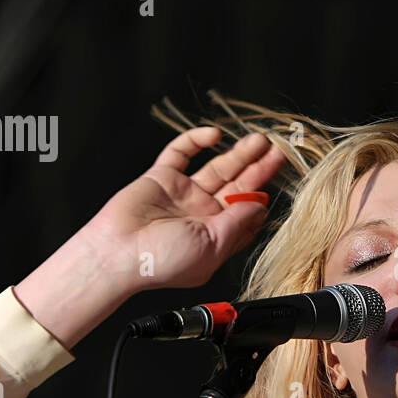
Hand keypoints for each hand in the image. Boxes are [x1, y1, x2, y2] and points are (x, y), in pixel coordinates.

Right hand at [82, 125, 283, 291]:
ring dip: (238, 153)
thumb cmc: (161, 262)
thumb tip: (260, 204)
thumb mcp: (212, 246)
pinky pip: (182, 153)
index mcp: (217, 236)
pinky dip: (196, 140)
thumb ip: (237, 222)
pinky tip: (214, 135)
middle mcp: (202, 214)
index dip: (262, 197)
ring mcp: (183, 194)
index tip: (280, 183)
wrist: (117, 253)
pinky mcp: (162, 178)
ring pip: (217, 167)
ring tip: (259, 140)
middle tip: (278, 152)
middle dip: (259, 169)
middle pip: (238, 186)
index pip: (247, 212)